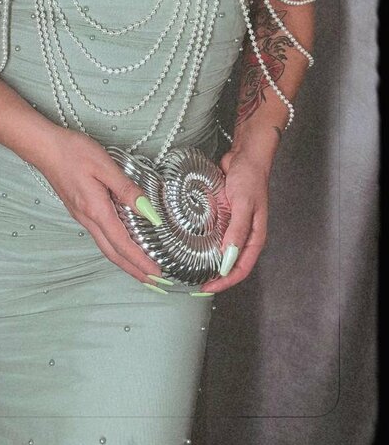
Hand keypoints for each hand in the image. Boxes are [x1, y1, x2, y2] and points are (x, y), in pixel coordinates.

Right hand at [34, 129, 165, 285]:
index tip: (156, 274)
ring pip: (106, 246)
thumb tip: (148, 211)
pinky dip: (114, 247)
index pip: (123, 244)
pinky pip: (100, 236)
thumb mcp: (104, 166)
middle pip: (113, 253)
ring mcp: (81, 216)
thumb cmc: (73, 152)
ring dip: (124, 261)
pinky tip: (121, 244)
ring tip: (140, 268)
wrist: (44, 147)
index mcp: (96, 210)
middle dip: (133, 270)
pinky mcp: (79, 210)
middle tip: (153, 283)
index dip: (141, 261)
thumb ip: (127, 189)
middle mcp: (88, 219)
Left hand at [199, 149, 270, 293]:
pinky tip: (189, 244)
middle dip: (215, 276)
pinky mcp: (224, 216)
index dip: (224, 281)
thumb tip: (227, 258)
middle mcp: (244, 235)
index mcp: (254, 237)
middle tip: (194, 282)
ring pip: (220, 251)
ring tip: (189, 268)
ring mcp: (233, 226)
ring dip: (207, 260)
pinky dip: (203, 242)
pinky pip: (213, 235)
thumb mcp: (244, 204)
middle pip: (230, 264)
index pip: (241, 268)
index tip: (206, 288)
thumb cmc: (249, 178)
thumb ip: (237, 230)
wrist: (245, 156)